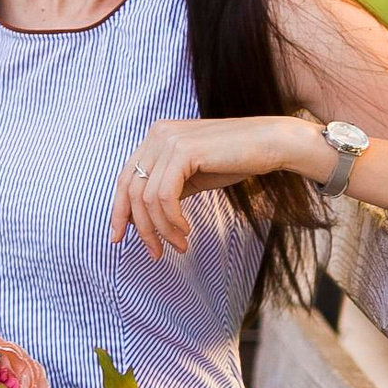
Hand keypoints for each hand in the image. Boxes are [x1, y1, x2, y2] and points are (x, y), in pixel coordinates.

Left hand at [108, 116, 313, 258]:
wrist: (269, 143)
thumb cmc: (234, 160)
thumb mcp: (191, 176)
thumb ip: (166, 189)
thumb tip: (141, 219)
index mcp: (156, 137)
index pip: (125, 179)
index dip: (118, 211)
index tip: (118, 239)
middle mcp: (157, 134)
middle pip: (131, 191)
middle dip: (141, 227)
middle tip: (155, 253)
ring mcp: (169, 140)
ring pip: (148, 198)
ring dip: (162, 230)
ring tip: (180, 246)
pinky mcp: (184, 150)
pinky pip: (164, 196)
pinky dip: (172, 220)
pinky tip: (187, 231)